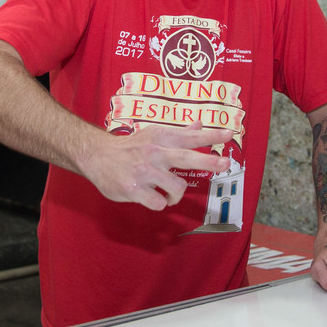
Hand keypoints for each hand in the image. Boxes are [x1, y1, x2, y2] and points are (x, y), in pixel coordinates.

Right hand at [78, 122, 236, 210]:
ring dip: (176, 195)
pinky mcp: (134, 189)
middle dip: (208, 161)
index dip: (211, 135)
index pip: (189, 135)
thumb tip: (199, 124)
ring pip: (176, 187)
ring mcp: (143, 172)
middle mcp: (153, 152)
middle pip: (186, 157)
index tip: (230, 133)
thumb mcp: (152, 134)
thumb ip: (178, 133)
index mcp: (160, 137)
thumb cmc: (130, 147)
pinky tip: (151, 197)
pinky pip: (159, 203)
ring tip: (168, 193)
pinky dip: (160, 203)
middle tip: (224, 164)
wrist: (96, 156)